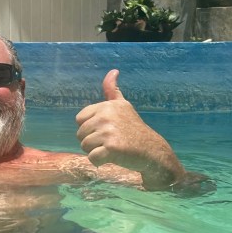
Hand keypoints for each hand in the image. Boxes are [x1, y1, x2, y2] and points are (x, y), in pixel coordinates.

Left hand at [75, 70, 185, 189]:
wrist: (151, 150)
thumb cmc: (133, 129)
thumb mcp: (123, 106)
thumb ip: (112, 90)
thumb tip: (113, 70)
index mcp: (107, 106)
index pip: (79, 119)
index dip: (90, 128)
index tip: (106, 130)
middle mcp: (107, 116)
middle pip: (80, 134)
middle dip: (92, 141)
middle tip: (110, 141)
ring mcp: (109, 131)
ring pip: (84, 146)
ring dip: (95, 152)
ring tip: (112, 149)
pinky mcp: (111, 148)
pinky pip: (92, 158)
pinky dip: (99, 162)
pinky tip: (112, 158)